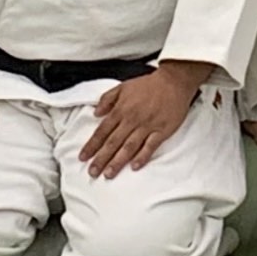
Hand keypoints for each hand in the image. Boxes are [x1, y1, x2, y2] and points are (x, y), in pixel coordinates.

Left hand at [83, 58, 212, 176]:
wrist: (173, 81)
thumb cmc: (148, 85)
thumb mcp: (123, 86)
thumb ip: (107, 99)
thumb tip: (95, 113)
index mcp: (121, 110)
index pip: (102, 131)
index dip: (91, 146)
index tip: (83, 157)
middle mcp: (131, 120)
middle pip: (113, 142)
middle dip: (101, 159)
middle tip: (92, 172)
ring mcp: (147, 126)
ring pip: (129, 147)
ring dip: (118, 161)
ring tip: (108, 174)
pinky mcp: (162, 131)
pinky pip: (150, 146)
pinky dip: (142, 156)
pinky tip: (134, 167)